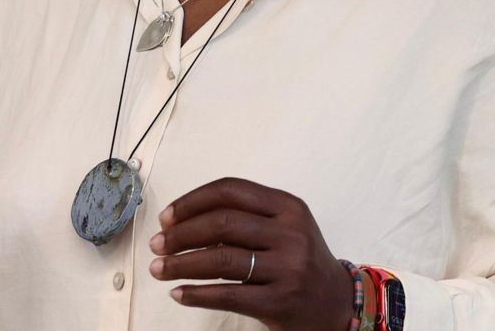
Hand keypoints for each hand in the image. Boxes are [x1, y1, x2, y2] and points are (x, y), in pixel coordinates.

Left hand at [149, 177, 353, 330]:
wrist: (336, 303)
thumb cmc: (302, 260)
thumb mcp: (286, 226)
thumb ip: (247, 216)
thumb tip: (184, 220)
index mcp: (289, 207)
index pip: (231, 191)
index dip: (192, 201)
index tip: (167, 216)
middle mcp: (290, 234)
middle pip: (222, 223)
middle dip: (181, 234)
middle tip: (157, 244)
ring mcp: (287, 269)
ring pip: (221, 260)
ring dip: (180, 264)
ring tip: (159, 268)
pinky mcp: (279, 302)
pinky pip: (227, 295)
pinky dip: (196, 294)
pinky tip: (178, 293)